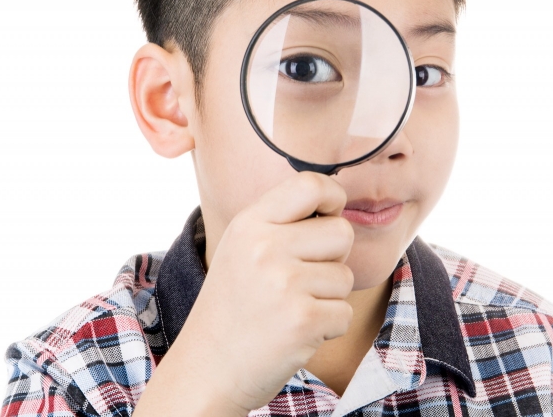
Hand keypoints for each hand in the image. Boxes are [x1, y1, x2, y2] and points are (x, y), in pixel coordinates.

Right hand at [134, 173, 353, 416]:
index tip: (331, 214)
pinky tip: (296, 332)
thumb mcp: (242, 249)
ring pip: (345, 277)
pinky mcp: (304, 320)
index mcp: (250, 224)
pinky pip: (344, 313)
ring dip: (328, 298)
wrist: (207, 368)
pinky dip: (327, 327)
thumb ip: (280, 223)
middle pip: (340, 232)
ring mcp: (285, 284)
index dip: (334, 196)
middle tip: (303, 279)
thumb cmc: (232, 307)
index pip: (310, 185)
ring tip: (290, 308)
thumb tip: (333, 202)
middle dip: (333, 257)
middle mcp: (265, 247)